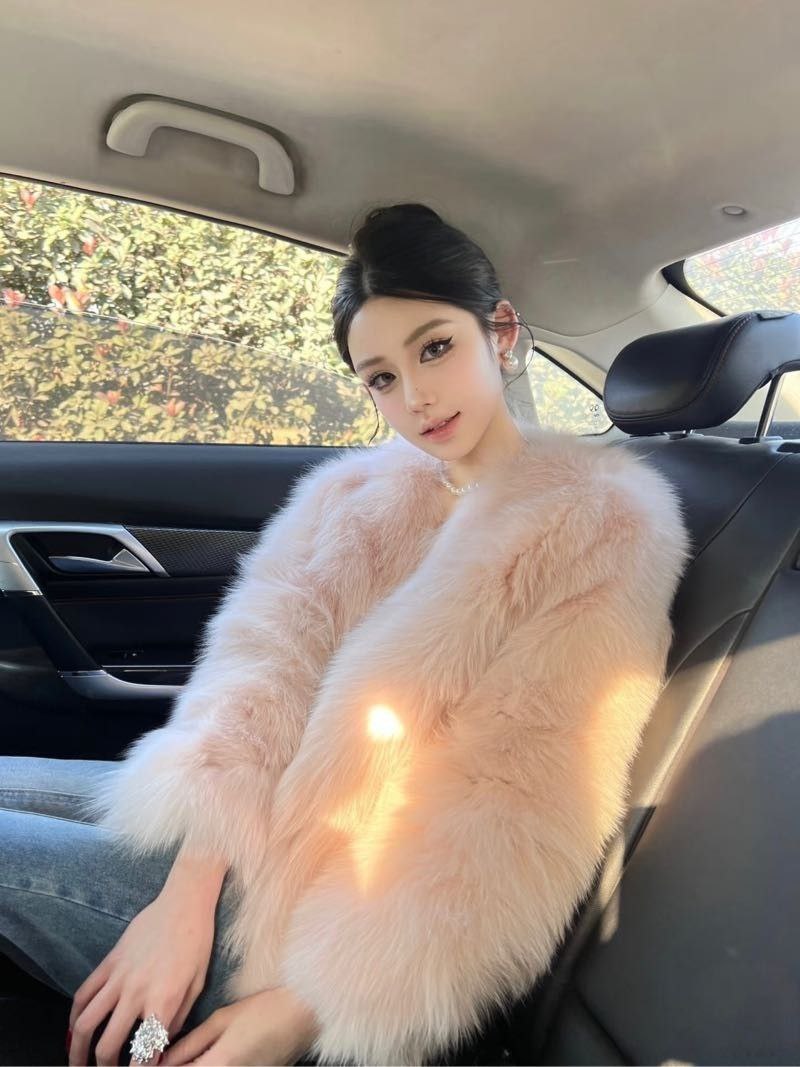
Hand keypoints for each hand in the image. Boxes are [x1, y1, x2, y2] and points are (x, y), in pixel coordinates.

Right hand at [68, 879, 216, 1065]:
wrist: (184, 903)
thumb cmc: (197, 944)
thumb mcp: (196, 986)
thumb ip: (177, 1021)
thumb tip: (158, 1050)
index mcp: (164, 1000)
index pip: (143, 1050)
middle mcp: (137, 991)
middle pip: (107, 1044)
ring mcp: (119, 976)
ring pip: (85, 1022)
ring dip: (77, 1049)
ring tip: (77, 1063)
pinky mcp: (109, 961)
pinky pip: (83, 993)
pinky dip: (74, 1016)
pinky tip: (74, 1029)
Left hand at [159, 986, 319, 1065]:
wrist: (306, 1013)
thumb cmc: (265, 1009)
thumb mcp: (223, 1019)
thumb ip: (189, 1044)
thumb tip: (161, 1059)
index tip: (144, 1062)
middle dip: (176, 1066)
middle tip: (165, 1057)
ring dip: (192, 1065)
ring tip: (182, 1057)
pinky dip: (206, 1066)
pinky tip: (203, 1059)